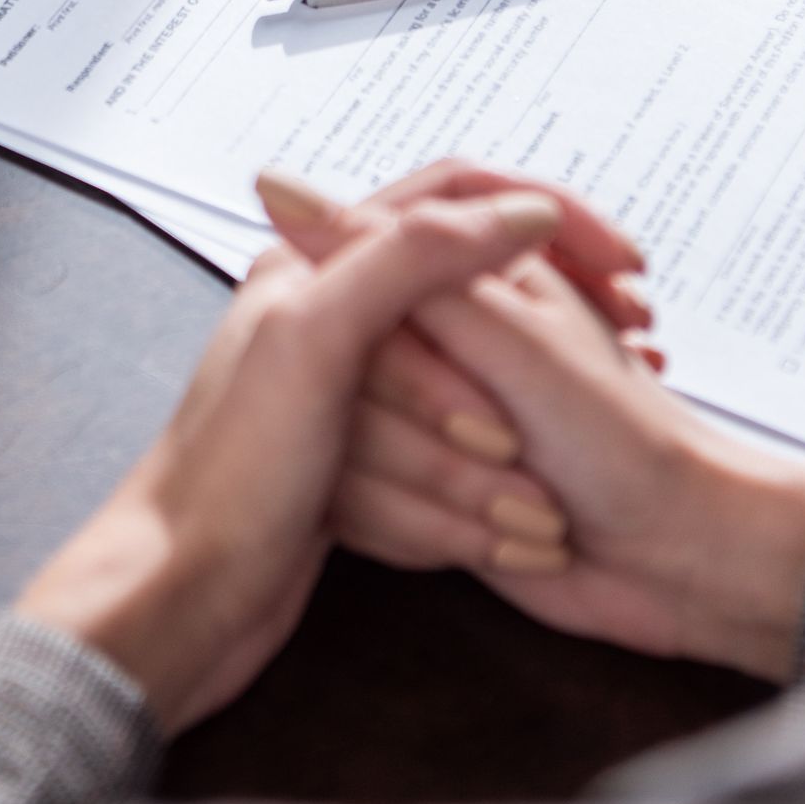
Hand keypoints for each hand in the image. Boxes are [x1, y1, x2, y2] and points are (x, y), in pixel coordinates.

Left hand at [17, 186, 563, 733]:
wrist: (180, 605)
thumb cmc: (233, 476)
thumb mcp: (322, 341)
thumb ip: (414, 259)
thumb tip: (516, 206)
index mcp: (318, 264)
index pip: (456, 199)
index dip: (547, 223)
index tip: (623, 279)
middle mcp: (331, 319)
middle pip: (471, 307)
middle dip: (536, 372)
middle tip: (603, 413)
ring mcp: (346, 397)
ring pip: (469, 398)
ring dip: (508, 460)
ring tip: (549, 516)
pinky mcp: (355, 466)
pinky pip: (445, 472)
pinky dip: (476, 503)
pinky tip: (509, 541)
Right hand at [261, 164, 804, 681]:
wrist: (679, 561)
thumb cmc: (623, 444)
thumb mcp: (502, 334)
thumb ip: (392, 261)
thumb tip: (280, 184)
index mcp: (472, 271)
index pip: (373, 238)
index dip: (374, 286)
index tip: (412, 340)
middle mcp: (450, 332)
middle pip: (357, 344)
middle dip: (424, 415)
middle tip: (506, 444)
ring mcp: (442, 407)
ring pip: (363, 427)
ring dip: (440, 479)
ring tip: (530, 496)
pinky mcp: (437, 479)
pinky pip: (382, 495)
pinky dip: (431, 523)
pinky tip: (494, 536)